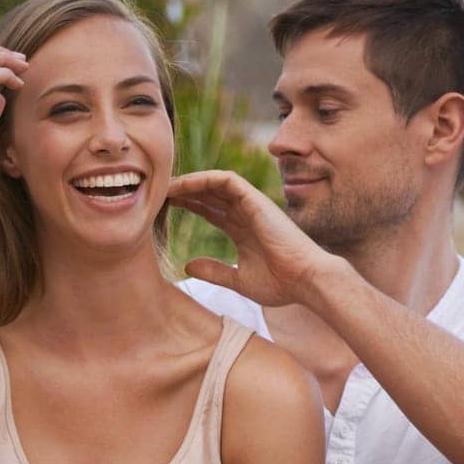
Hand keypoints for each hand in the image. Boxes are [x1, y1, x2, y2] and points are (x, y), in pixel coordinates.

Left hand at [168, 171, 338, 307]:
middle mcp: (246, 214)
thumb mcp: (238, 280)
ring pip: (215, 183)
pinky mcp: (255, 200)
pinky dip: (203, 179)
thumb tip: (187, 266)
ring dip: (189, 182)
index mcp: (243, 231)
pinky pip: (225, 179)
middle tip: (157, 192)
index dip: (189, 206)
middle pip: (210, 194)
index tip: (165, 208)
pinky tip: (183, 186)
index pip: (211, 211)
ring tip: (165, 186)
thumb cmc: (281, 284)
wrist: (306, 280)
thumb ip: (214, 271)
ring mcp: (251, 205)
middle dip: (185, 191)